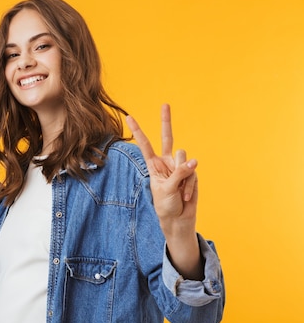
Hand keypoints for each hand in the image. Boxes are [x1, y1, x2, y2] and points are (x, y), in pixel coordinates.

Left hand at [125, 104, 197, 232]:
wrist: (178, 218)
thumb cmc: (166, 205)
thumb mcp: (166, 189)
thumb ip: (178, 174)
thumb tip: (193, 161)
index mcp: (154, 165)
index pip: (145, 144)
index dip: (137, 131)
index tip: (129, 116)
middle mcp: (166, 162)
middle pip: (167, 137)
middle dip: (166, 121)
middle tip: (165, 104)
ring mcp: (180, 165)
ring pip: (183, 157)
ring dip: (182, 175)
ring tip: (179, 190)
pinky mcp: (192, 172)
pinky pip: (193, 172)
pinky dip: (190, 186)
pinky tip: (186, 196)